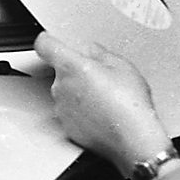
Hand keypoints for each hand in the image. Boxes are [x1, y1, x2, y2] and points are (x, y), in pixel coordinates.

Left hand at [33, 29, 172, 170]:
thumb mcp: (122, 66)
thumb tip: (92, 51)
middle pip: (60, 71)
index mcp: (72, 67)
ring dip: (79, 93)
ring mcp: (62, 109)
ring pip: (66, 93)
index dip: (48, 40)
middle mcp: (61, 87)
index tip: (52, 39)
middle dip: (76, 71)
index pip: (45, 45)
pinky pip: (71, 112)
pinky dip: (82, 112)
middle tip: (100, 76)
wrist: (133, 140)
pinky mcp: (67, 128)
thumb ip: (100, 54)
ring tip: (106, 98)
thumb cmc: (130, 105)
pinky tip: (102, 113)